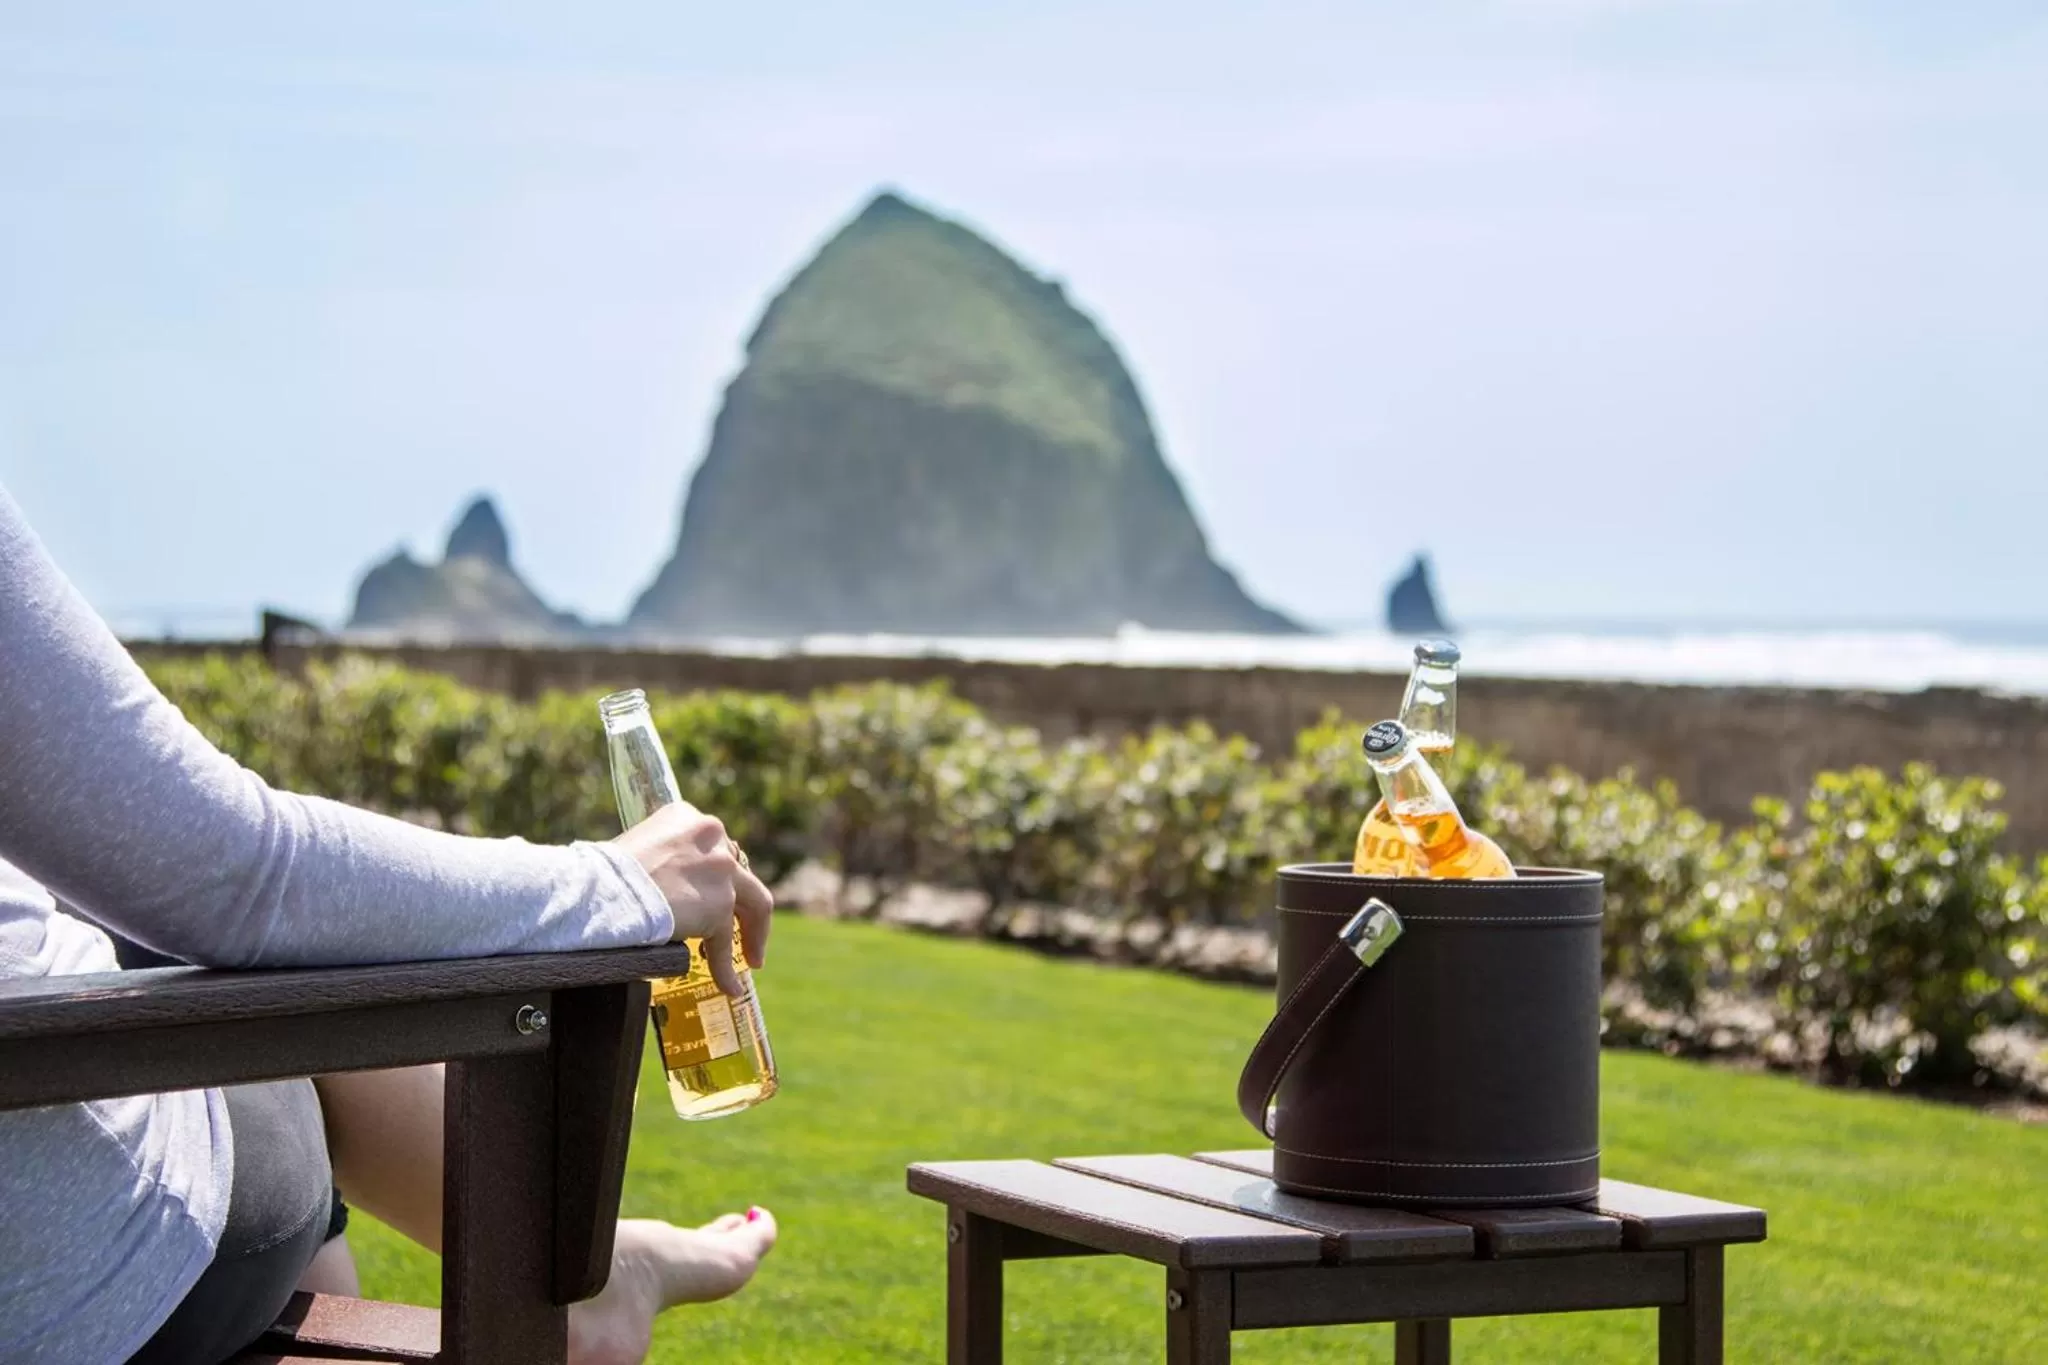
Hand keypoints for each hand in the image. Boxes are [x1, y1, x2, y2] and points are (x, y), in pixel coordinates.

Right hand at [611, 803, 772, 995]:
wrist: (603, 892)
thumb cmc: (604, 875)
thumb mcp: (640, 845)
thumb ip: (667, 857)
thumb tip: (667, 884)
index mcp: (689, 817)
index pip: (714, 848)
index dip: (718, 875)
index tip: (720, 894)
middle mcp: (713, 836)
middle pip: (740, 873)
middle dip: (743, 904)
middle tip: (743, 928)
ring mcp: (721, 871)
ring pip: (751, 904)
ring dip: (752, 935)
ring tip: (751, 959)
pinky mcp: (718, 906)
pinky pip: (725, 943)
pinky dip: (727, 968)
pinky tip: (731, 987)